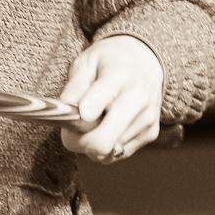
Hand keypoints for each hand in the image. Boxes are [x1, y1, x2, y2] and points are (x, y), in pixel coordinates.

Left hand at [58, 35, 163, 163]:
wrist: (146, 61)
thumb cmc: (111, 61)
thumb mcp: (87, 61)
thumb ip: (75, 85)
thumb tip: (64, 109)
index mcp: (120, 76)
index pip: (99, 103)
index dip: (80, 118)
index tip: (71, 120)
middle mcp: (138, 99)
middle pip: (103, 141)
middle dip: (79, 142)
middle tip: (71, 131)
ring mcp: (146, 119)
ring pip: (108, 152)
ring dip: (93, 143)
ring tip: (93, 122)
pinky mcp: (151, 133)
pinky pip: (118, 154)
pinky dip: (108, 147)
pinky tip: (107, 127)